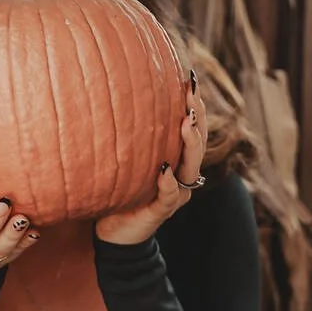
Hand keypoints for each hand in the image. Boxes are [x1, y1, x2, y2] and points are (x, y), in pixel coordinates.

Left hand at [96, 71, 206, 246]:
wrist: (112, 232)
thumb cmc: (118, 190)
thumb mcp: (126, 159)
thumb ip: (131, 136)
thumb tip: (117, 91)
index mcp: (177, 161)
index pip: (193, 129)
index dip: (196, 105)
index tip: (190, 78)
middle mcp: (182, 176)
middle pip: (199, 143)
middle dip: (197, 117)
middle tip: (191, 92)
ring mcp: (175, 194)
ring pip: (191, 167)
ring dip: (190, 144)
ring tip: (186, 123)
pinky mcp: (161, 211)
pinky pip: (170, 195)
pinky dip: (169, 182)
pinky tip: (165, 169)